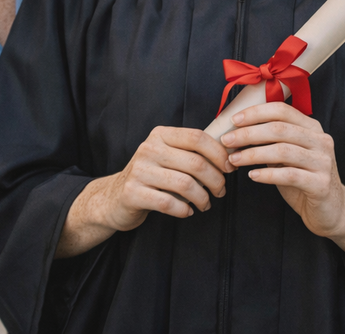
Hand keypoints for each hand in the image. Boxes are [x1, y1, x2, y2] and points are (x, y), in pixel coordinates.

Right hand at [56, 126, 233, 257]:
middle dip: (215, 180)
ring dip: (203, 198)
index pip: (197, 137)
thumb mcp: (168, 155)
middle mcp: (149, 148)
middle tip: (221, 191)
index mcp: (161, 134)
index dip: (218, 153)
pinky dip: (184, 210)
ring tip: (206, 204)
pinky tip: (188, 211)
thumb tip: (229, 154)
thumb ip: (192, 151)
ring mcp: (139, 170)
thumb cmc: (152, 175)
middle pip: (195, 163)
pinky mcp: (133, 193)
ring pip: (185, 184)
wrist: (114, 197)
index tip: (229, 168)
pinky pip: (169, 203)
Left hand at [221, 102, 344, 238]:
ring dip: (253, 154)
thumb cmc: (304, 179)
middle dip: (249, 133)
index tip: (234, 120)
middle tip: (227, 140)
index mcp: (312, 128)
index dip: (256, 113)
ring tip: (234, 159)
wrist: (332, 210)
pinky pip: (290, 175)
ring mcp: (323, 162)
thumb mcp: (289, 155)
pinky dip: (267, 174)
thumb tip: (239, 131)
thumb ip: (272, 141)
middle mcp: (320, 140)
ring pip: (283, 151)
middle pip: (279, 129)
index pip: (282, 110)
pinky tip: (252, 175)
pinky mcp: (321, 184)